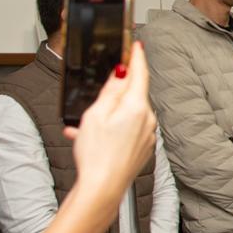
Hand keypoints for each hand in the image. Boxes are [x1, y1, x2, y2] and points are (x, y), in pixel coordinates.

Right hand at [63, 42, 157, 209]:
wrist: (103, 188)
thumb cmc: (97, 155)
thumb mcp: (96, 115)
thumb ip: (111, 91)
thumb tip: (121, 73)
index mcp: (137, 107)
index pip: (140, 74)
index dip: (137, 57)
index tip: (137, 45)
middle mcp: (148, 119)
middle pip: (134, 95)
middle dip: (116, 92)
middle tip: (100, 93)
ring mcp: (147, 135)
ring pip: (127, 115)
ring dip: (107, 115)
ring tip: (84, 128)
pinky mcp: (143, 147)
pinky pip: (127, 131)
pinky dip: (110, 130)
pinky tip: (90, 139)